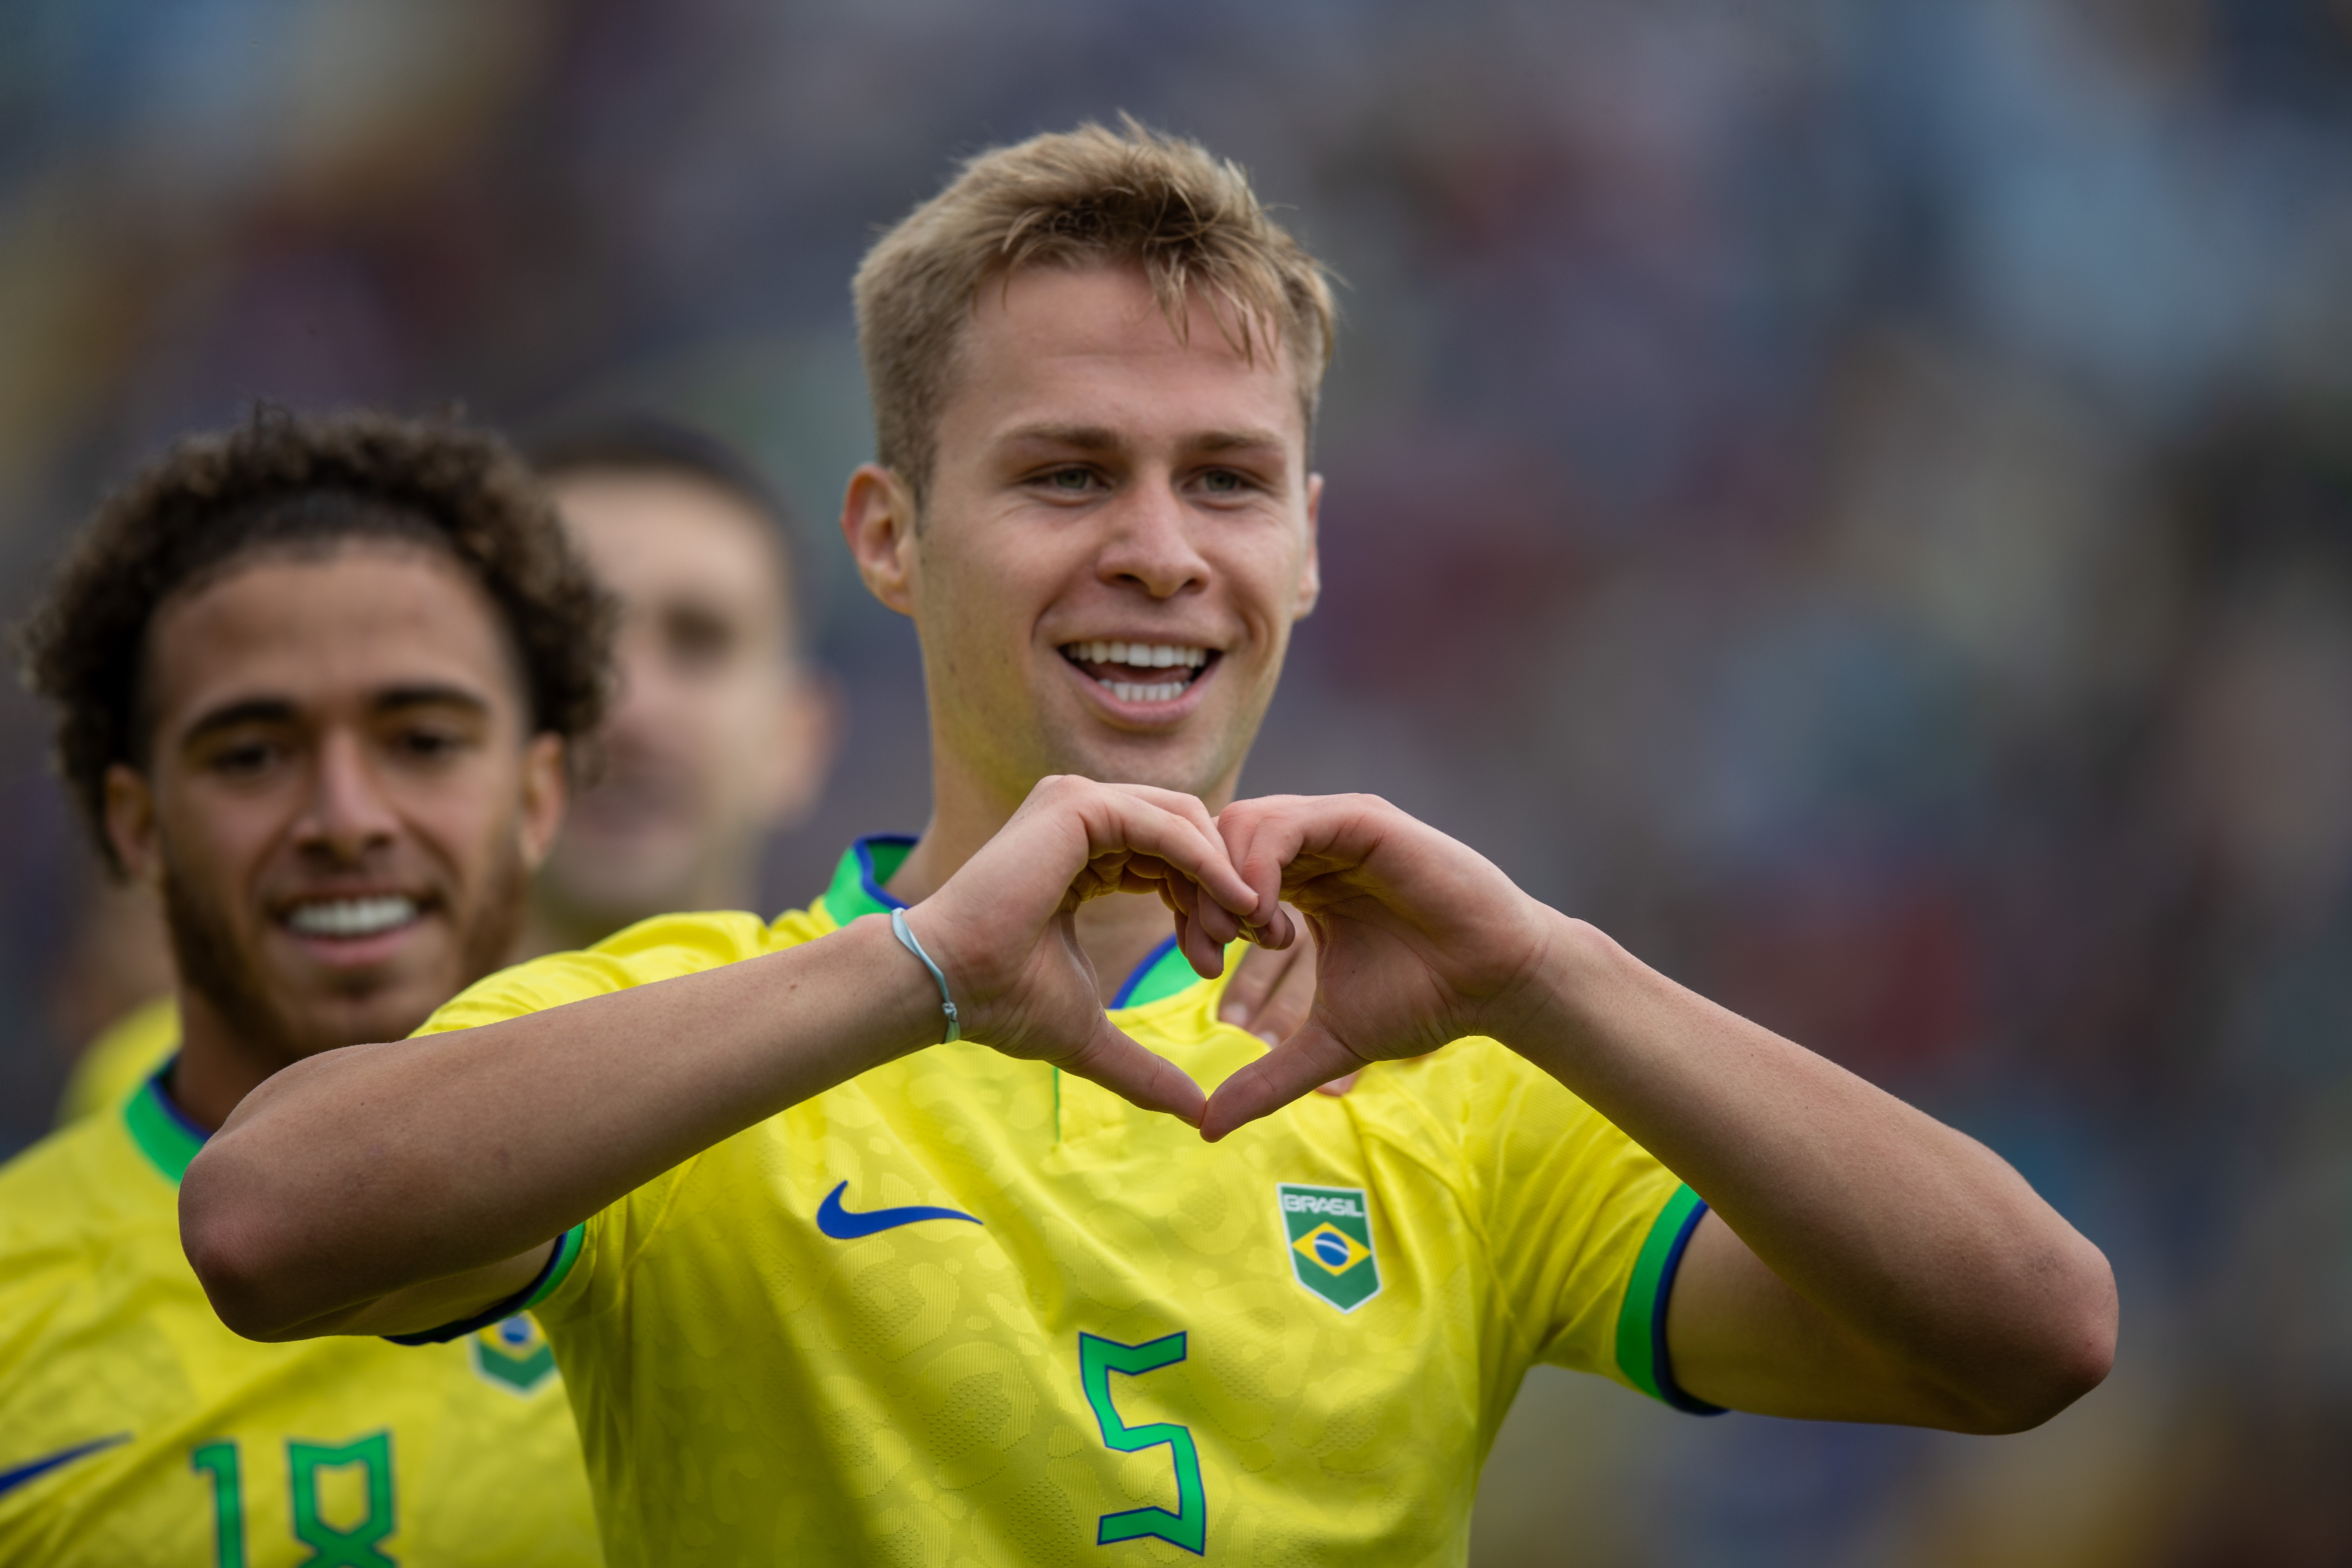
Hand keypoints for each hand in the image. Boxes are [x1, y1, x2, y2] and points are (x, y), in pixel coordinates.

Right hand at [907, 776, 1284, 1126]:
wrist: (949, 987)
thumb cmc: (1003, 1004)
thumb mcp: (1091, 1035)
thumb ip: (1144, 1067)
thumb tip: (1195, 1114)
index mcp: (1086, 853)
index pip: (1175, 857)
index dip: (1217, 900)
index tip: (1253, 949)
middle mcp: (1083, 817)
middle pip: (1189, 834)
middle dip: (1233, 885)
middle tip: (1271, 939)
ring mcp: (1077, 803)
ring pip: (1185, 823)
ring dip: (1224, 878)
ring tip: (1248, 931)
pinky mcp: (1077, 805)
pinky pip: (1166, 823)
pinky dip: (1206, 860)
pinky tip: (1233, 903)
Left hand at [1200, 794, 1554, 1139]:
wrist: (1495, 983)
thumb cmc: (1424, 1000)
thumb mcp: (1328, 1039)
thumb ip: (1268, 1076)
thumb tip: (1208, 1128)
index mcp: (1300, 882)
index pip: (1216, 873)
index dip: (1195, 915)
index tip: (1207, 968)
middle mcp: (1313, 846)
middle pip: (1215, 841)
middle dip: (1197, 896)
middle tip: (1211, 956)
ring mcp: (1336, 827)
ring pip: (1241, 823)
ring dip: (1224, 882)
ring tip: (1244, 938)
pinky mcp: (1361, 820)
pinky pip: (1284, 823)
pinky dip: (1257, 865)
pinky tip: (1268, 919)